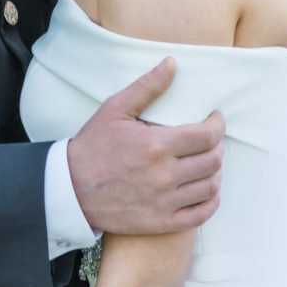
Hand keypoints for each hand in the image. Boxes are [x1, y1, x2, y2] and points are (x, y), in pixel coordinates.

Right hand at [68, 58, 224, 235]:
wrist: (69, 190)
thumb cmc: (91, 147)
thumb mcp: (114, 109)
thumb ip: (146, 87)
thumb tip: (172, 63)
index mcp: (155, 145)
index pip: (207, 135)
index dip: (217, 125)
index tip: (214, 120)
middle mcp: (163, 175)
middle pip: (213, 161)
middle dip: (217, 147)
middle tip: (209, 141)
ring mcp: (163, 202)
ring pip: (210, 187)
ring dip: (215, 173)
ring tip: (207, 164)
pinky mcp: (160, 222)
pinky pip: (201, 214)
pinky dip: (211, 201)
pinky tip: (206, 190)